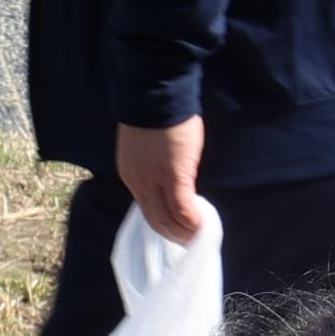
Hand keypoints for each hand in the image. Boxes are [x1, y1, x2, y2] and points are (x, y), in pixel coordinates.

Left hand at [115, 115, 214, 245]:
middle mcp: (138, 183)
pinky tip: (204, 225)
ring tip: (200, 237)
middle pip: (155, 220)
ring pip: (168, 219)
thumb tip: (171, 176)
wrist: (156, 94)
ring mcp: (155, 181)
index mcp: (130, 174)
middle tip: (191, 241)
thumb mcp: (146, 145)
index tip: (179, 229)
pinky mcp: (174, 176)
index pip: (146, 209)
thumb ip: (154, 165)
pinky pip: (183, 209)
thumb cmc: (156, 113)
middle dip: (174, 235)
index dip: (164, 223)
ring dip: (185, 232)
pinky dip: (193, 221)